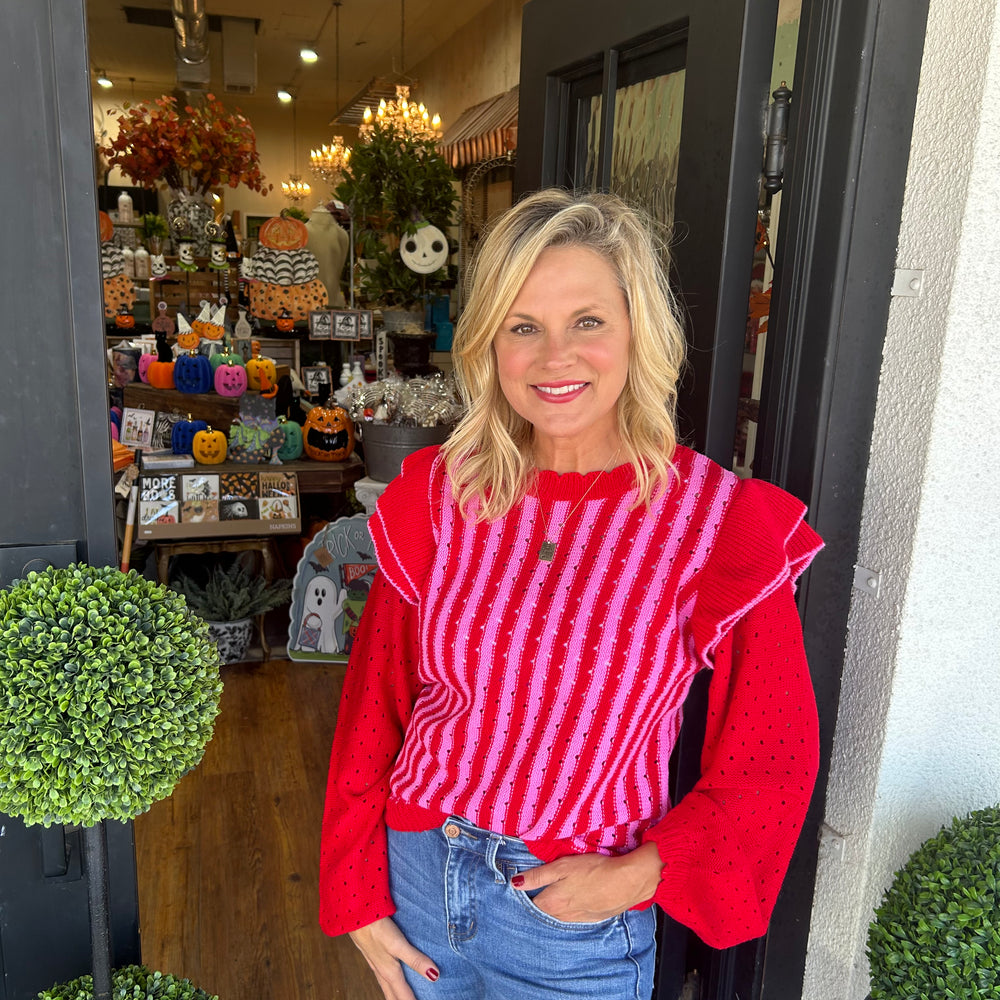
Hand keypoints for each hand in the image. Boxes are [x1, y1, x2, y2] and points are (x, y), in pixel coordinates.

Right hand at [349, 916, 439, 999]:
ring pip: (387, 988)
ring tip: (403, 998)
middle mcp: (382, 973)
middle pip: (394, 997)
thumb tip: (434, 976)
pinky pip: (383, 978)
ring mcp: (376, 965)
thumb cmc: (377, 929)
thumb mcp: (398, 945)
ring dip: (396, 996)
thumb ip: (415, 960)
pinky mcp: (373, 956)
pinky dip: (390, 985)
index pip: (404, 997)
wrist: (355, 917)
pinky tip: (392, 979)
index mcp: (390, 973)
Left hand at [511, 842, 662, 921]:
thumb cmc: (594, 870)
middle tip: (536, 888)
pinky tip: (574, 900)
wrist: (627, 881)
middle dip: (538, 902)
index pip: (531, 902)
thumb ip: (537, 876)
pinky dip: (570, 910)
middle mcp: (563, 915)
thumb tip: (515, 883)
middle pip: (544, 911)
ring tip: (554, 893)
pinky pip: (574, 917)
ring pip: (559, 916)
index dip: (526, 893)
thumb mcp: (562, 867)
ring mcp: (579, 918)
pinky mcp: (593, 917)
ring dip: (554, 907)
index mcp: (552, 902)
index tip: (522, 885)